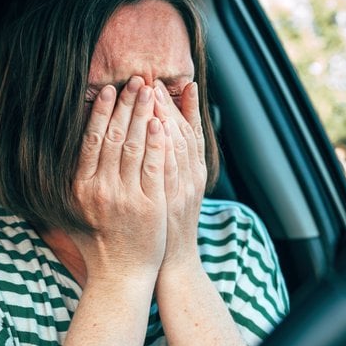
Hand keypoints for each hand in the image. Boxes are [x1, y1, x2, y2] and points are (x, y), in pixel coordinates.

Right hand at [71, 76, 167, 283]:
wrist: (121, 276)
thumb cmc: (99, 241)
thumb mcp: (76, 210)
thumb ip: (74, 180)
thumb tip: (67, 146)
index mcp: (79, 187)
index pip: (89, 140)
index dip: (99, 112)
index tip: (108, 90)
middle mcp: (99, 190)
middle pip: (112, 136)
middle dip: (125, 104)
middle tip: (136, 80)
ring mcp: (124, 197)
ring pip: (134, 145)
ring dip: (143, 113)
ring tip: (151, 90)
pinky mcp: (148, 205)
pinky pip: (153, 166)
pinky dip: (156, 141)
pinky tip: (161, 121)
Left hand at [154, 80, 207, 272]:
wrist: (170, 265)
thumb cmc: (167, 226)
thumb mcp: (176, 191)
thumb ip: (171, 163)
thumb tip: (161, 131)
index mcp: (195, 173)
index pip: (191, 131)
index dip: (184, 106)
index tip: (174, 83)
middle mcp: (192, 178)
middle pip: (181, 132)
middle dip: (166, 105)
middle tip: (152, 81)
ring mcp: (180, 190)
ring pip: (174, 145)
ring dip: (161, 117)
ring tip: (149, 93)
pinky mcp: (165, 202)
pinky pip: (163, 168)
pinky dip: (161, 146)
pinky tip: (153, 127)